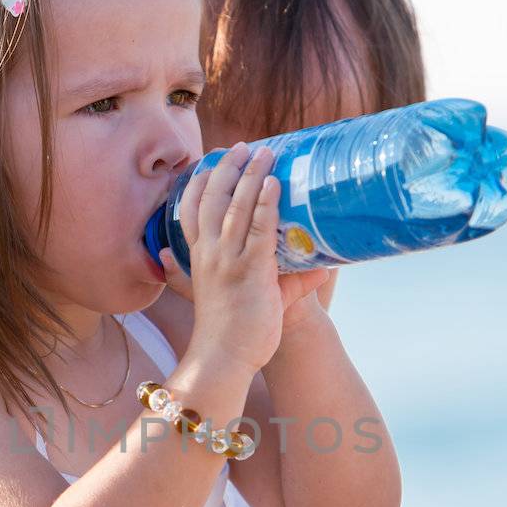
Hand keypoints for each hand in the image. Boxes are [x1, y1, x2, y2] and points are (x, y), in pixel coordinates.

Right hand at [170, 142, 283, 374]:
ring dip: (250, 176)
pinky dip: (265, 204)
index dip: (199, 183)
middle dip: (226, 168)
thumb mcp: (246, 303)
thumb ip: (280, 280)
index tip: (210, 163)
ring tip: (264, 153)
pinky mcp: (250, 271)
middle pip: (211, 199)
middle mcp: (209, 254)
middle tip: (241, 147)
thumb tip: (316, 267)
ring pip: (235, 207)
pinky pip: (258, 229)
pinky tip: (273, 184)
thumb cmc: (230, 333)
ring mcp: (227, 261)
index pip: (190, 211)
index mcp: (198, 259)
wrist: (222, 359)